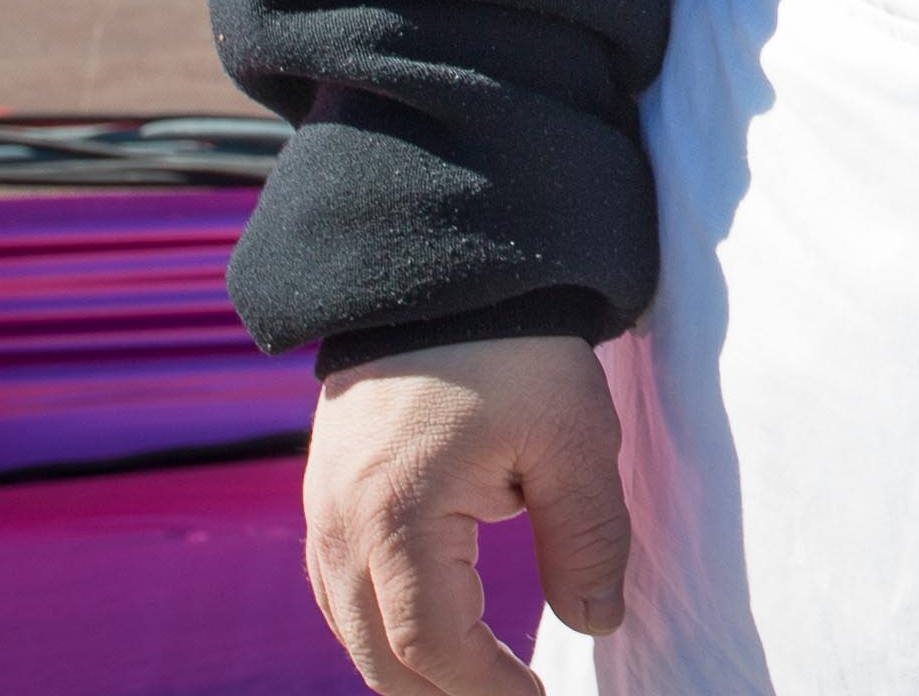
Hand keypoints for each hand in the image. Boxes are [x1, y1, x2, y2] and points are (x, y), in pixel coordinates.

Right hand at [305, 333, 629, 695]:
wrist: (446, 265)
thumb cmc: (516, 348)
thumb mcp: (575, 440)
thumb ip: (589, 541)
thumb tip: (599, 624)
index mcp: (397, 518)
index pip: (431, 646)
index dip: (484, 689)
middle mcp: (338, 524)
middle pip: (376, 653)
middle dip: (441, 692)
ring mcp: (319, 507)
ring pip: (348, 624)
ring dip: (406, 663)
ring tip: (475, 681)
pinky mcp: (322, 488)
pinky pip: (337, 584)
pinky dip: (378, 620)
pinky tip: (426, 630)